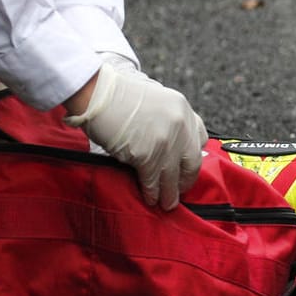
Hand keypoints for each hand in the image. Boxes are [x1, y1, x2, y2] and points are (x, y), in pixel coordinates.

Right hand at [64, 61, 206, 208]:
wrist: (95, 92)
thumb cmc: (117, 95)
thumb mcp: (155, 100)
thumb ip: (167, 120)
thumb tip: (170, 145)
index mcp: (183, 108)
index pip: (200, 137)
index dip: (193, 154)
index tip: (187, 165)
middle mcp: (180, 125)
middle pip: (192, 161)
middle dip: (186, 180)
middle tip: (180, 189)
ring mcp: (165, 141)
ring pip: (173, 176)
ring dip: (170, 193)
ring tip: (167, 203)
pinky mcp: (147, 155)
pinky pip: (153, 180)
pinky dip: (151, 192)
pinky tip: (150, 198)